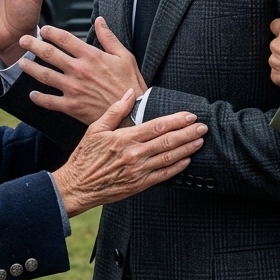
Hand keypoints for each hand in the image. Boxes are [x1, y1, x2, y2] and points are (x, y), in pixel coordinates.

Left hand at [19, 17, 146, 124]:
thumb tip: (99, 20)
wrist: (134, 112)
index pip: (64, 39)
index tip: (44, 30)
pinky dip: (39, 98)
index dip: (51, 32)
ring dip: (30, 68)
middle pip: (49, 54)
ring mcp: (73, 89)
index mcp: (91, 56)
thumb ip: (109, 38)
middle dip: (33, 45)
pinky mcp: (72, 106)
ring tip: (21, 63)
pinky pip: (50, 101)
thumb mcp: (125, 56)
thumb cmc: (130, 84)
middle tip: (23, 40)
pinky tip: (32, 94)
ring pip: (44, 75)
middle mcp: (78, 70)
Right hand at [52, 89, 206, 214]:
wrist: (77, 186)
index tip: (190, 116)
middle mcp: (134, 155)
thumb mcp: (95, 129)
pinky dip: (177, 168)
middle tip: (202, 127)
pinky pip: (163, 175)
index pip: (157, 126)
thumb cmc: (85, 157)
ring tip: (199, 141)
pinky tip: (187, 161)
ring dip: (187, 149)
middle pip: (168, 141)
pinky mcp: (139, 185)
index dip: (176, 120)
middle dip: (188, 133)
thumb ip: (115, 110)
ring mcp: (138, 171)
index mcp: (124, 138)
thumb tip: (129, 93)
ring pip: (169, 158)